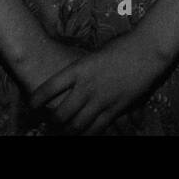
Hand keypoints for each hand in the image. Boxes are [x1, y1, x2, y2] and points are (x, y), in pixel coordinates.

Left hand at [30, 31, 167, 135]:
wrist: (146, 50)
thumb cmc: (121, 46)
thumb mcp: (95, 54)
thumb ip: (83, 68)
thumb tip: (72, 79)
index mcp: (79, 68)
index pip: (50, 87)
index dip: (37, 98)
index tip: (31, 105)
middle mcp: (87, 86)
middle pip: (61, 113)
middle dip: (53, 121)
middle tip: (49, 122)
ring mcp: (101, 100)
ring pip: (77, 125)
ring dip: (69, 130)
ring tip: (64, 131)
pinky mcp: (116, 109)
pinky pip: (97, 127)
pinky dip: (88, 133)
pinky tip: (84, 133)